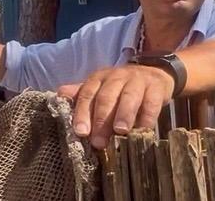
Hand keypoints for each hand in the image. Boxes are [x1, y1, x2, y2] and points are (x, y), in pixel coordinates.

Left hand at [57, 65, 173, 149]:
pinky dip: (147, 116)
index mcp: (98, 78)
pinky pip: (151, 101)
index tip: (80, 132)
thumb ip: (81, 94)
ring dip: (123, 114)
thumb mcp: (99, 88)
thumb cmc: (120, 86)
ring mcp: (137, 80)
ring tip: (120, 132)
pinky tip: (144, 129)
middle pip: (106, 97)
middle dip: (101, 119)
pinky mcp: (156, 87)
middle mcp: (116, 77)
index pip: (87, 94)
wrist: (153, 72)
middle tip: (99, 141)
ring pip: (128, 97)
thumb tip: (59, 95)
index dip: (82, 113)